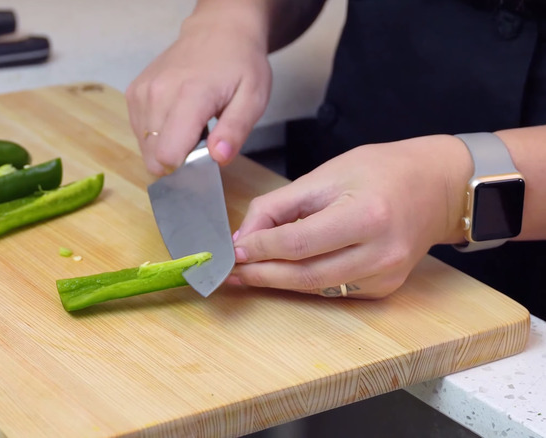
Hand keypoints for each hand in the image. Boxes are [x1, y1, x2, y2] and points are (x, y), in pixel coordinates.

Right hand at [125, 7, 272, 174]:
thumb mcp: (253, 98)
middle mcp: (158, 94)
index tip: (202, 157)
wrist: (218, 31)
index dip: (185, 168)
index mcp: (190, 96)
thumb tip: (217, 157)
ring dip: (166, 145)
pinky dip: (156, 133)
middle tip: (200, 139)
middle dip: (176, 159)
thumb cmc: (240, 66)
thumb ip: (235, 130)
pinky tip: (176, 117)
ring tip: (189, 125)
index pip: (168, 154)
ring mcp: (142, 92)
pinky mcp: (134, 92)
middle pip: (154, 156)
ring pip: (144, 145)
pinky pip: (139, 130)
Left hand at [228, 135, 472, 298]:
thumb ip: (280, 206)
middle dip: (262, 274)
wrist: (438, 187)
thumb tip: (244, 237)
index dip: (261, 249)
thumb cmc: (382, 171)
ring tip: (248, 273)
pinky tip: (283, 271)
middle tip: (232, 272)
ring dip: (277, 282)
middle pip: (304, 275)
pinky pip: (332, 289)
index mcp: (367, 215)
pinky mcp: (384, 288)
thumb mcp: (326, 174)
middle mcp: (380, 253)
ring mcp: (385, 276)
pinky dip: (303, 281)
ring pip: (315, 287)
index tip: (233, 250)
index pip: (299, 243)